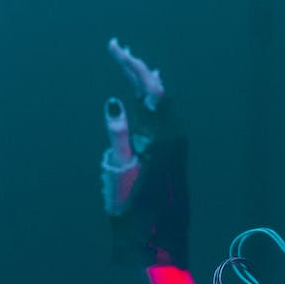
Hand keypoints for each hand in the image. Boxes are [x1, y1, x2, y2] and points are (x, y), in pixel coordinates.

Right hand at [99, 37, 188, 266]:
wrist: (154, 236)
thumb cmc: (135, 207)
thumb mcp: (120, 169)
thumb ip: (118, 134)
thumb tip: (114, 102)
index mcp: (162, 135)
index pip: (149, 88)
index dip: (132, 65)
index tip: (115, 49)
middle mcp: (170, 135)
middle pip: (154, 91)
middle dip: (135, 67)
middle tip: (117, 47)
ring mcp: (169, 143)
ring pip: (158, 102)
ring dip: (144, 80)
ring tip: (135, 63)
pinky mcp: (166, 153)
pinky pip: (159, 116)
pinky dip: (150, 99)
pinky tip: (148, 96)